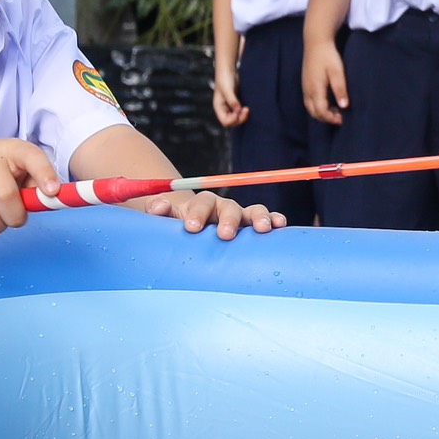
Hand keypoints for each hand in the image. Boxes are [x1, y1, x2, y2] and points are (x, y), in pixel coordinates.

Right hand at [0, 137, 59, 244]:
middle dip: (17, 216)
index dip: (44, 174)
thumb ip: (36, 183)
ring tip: (0, 222)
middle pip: (5, 195)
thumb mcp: (22, 166)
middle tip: (17, 218)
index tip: (52, 192)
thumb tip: (46, 201)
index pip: (31, 157)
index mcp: (11, 148)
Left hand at [138, 189, 282, 239]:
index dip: (197, 213)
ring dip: (259, 217)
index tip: (191, 228)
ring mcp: (241, 218)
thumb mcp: (163, 220)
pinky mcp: (253, 229)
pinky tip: (280, 225)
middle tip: (225, 234)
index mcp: (201, 205)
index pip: (201, 203)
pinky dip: (274, 219)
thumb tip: (158, 206)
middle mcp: (223, 208)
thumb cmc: (177, 228)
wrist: (194, 233)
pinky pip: (267, 221)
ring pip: (252, 211)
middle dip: (229, 220)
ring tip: (262, 228)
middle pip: (229, 208)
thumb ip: (158, 212)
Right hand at [212, 67, 247, 128]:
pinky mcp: (236, 102)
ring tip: (247, 109)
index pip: (225, 121)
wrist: (228, 70)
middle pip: (232, 122)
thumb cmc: (225, 78)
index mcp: (219, 107)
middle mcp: (224, 109)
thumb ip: (232, 100)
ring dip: (243, 116)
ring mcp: (230, 106)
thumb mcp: (227, 89)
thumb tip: (238, 111)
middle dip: (239, 118)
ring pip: (237, 118)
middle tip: (246, 110)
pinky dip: (244, 112)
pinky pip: (240, 112)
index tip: (239, 112)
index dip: (233, 120)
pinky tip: (248, 107)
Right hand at [305, 40, 349, 124]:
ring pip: (310, 108)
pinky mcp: (305, 83)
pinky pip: (309, 101)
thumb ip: (340, 89)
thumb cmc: (328, 56)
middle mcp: (307, 90)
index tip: (343, 119)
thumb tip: (344, 106)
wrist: (316, 42)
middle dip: (326, 118)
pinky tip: (328, 102)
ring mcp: (305, 87)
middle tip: (340, 117)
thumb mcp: (337, 72)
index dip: (331, 118)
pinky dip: (318, 106)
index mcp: (315, 89)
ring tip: (336, 111)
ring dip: (322, 113)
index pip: (321, 111)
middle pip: (314, 113)